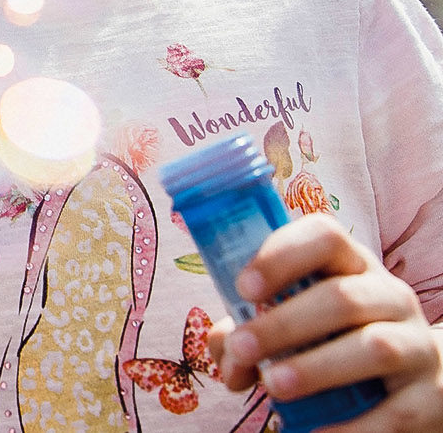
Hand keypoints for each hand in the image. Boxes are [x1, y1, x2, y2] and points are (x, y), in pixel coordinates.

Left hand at [209, 213, 442, 429]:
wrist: (418, 380)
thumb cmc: (335, 339)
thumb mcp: (296, 322)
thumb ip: (250, 329)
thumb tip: (227, 355)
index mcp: (351, 265)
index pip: (324, 236)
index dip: (281, 255)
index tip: (243, 287)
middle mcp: (390, 297)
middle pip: (342, 298)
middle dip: (285, 323)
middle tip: (243, 348)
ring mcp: (417, 345)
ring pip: (374, 347)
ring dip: (316, 368)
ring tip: (273, 385)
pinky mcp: (430, 397)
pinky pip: (394, 412)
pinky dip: (350, 426)